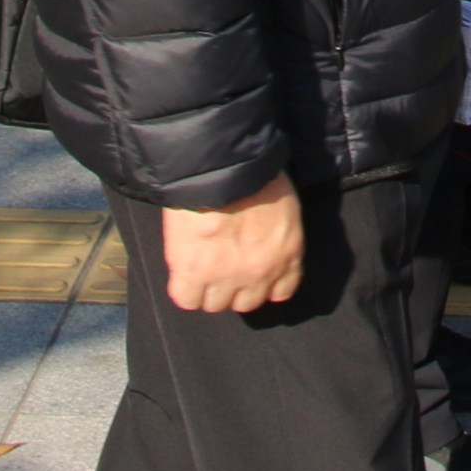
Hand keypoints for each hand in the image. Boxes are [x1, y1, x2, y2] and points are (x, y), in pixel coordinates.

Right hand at [157, 175, 303, 313]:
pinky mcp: (193, 273)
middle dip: (234, 287)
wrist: (223, 165)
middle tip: (222, 264)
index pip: (282, 291)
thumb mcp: (284, 202)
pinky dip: (184, 288)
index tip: (252, 272)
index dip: (263, 283)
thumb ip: (278, 231)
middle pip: (246, 303)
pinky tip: (183, 270)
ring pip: (215, 304)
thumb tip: (264, 237)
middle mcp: (260, 273)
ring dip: (207, 288)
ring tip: (200, 264)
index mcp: (287, 254)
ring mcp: (226, 277)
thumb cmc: (255, 171)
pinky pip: (187, 299)